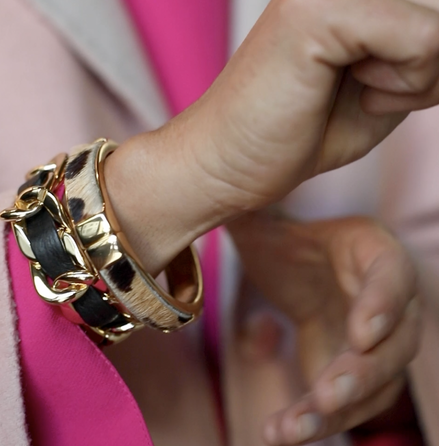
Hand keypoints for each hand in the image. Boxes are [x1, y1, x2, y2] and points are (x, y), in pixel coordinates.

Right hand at [106, 0, 438, 274]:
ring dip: (423, 73)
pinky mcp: (314, 5)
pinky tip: (353, 86)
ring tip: (360, 84)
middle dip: (438, 55)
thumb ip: (438, 30)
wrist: (233, 158)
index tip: (397, 63)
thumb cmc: (310, 122)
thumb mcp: (401, 67)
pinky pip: (425, 39)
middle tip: (377, 79)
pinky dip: (403, 84)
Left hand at [227, 212, 420, 444]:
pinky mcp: (351, 368)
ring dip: (339, 411)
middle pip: (394, 341)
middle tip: (326, 393)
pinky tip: (277, 433)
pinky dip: (318, 421)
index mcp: (370, 249)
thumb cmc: (285, 240)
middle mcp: (383, 298)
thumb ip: (251, 214)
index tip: (359, 333)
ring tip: (289, 429)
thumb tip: (223, 194)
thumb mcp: (266, 223)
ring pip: (373, 384)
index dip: (383, 305)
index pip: (391, 275)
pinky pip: (347, 402)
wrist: (296, 269)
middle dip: (363, 372)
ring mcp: (372, 339)